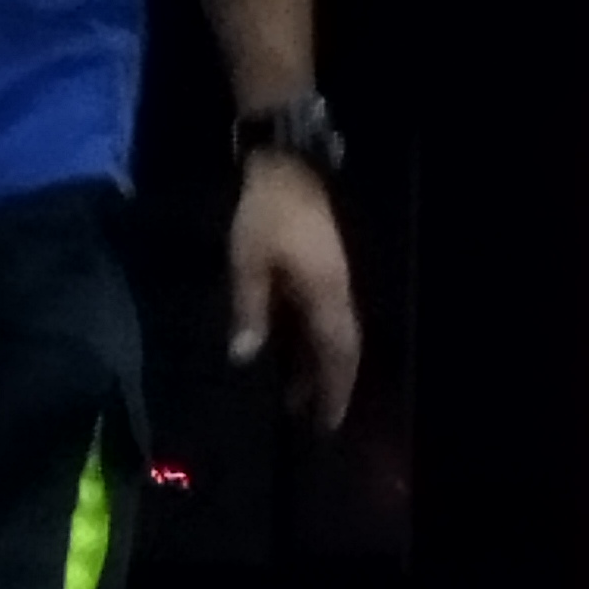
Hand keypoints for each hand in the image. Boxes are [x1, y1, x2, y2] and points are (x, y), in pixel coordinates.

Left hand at [226, 153, 361, 432]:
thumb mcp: (249, 262)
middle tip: (312, 418)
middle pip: (343, 350)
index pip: (337, 356)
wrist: (287, 163)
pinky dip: (313, 341)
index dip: (333, 392)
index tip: (325, 425)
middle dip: (330, 385)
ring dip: (319, 365)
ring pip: (334, 334)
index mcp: (326, 296)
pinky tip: (294, 350)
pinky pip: (325, 317)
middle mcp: (338, 293)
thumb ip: (250, 310)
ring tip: (297, 395)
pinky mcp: (324, 268)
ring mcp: (333, 279)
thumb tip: (245, 357)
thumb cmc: (266, 213)